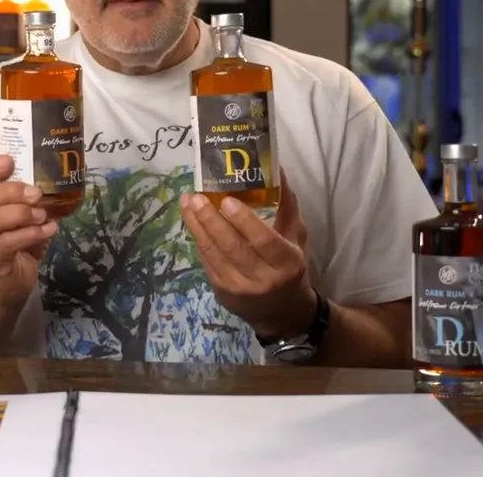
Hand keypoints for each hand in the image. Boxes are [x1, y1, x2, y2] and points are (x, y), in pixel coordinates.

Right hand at [0, 155, 56, 305]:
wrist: (5, 286)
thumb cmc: (14, 245)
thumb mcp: (24, 218)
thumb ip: (33, 200)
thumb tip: (60, 182)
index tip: (10, 161)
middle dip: (11, 192)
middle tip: (37, 193)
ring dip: (19, 214)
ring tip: (42, 215)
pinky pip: (4, 244)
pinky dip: (27, 235)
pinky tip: (47, 230)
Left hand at [180, 172, 316, 338]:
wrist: (282, 313)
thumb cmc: (290, 267)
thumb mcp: (295, 239)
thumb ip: (287, 207)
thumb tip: (277, 170)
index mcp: (286, 263)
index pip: (264, 242)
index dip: (245, 221)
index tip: (227, 200)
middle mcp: (262, 279)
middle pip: (233, 247)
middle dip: (211, 221)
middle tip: (196, 197)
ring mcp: (239, 288)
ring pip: (214, 254)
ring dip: (197, 227)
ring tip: (187, 203)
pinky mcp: (222, 292)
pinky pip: (206, 262)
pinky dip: (199, 239)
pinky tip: (191, 221)